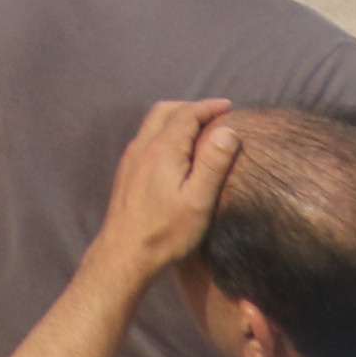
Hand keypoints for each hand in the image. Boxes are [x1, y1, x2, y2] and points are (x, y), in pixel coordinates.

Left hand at [93, 102, 240, 286]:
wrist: (125, 250)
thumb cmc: (167, 230)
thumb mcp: (198, 199)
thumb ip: (212, 163)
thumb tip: (228, 130)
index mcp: (161, 149)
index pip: (186, 114)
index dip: (208, 107)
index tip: (230, 106)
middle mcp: (142, 146)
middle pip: (165, 111)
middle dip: (191, 107)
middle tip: (217, 113)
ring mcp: (131, 157)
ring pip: (153, 123)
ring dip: (177, 117)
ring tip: (201, 127)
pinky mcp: (128, 169)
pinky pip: (147, 137)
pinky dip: (166, 130)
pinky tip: (179, 148)